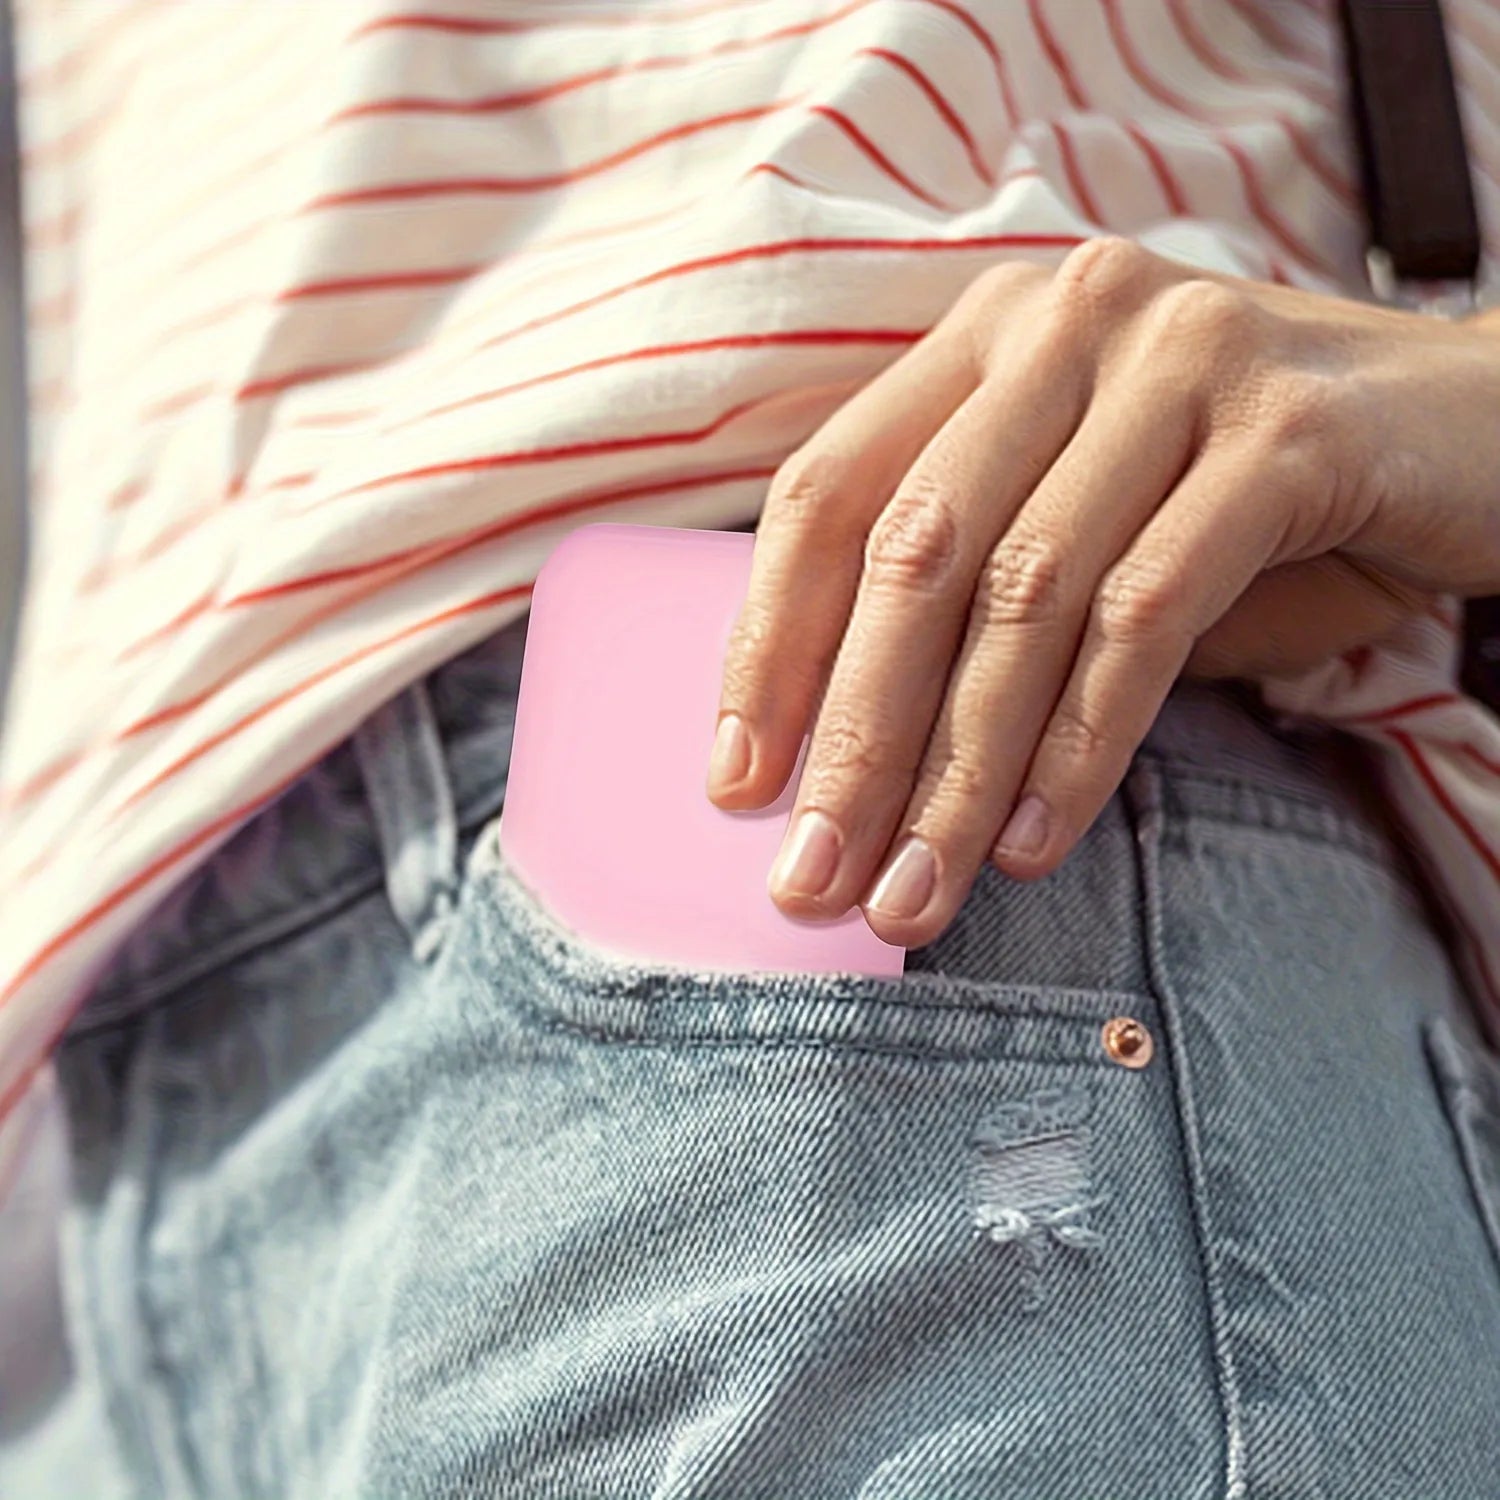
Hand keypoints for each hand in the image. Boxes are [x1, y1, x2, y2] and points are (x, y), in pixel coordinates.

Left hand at [705, 237, 1499, 948]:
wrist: (1475, 435)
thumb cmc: (1247, 498)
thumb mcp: (1083, 521)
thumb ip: (975, 598)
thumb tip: (844, 759)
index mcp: (989, 336)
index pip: (831, 494)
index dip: (768, 645)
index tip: (737, 782)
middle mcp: (1067, 322)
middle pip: (913, 555)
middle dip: (852, 738)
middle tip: (811, 875)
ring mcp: (1178, 361)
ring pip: (1023, 598)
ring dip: (957, 773)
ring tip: (914, 893)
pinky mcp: (1284, 432)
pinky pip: (1145, 617)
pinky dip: (1078, 745)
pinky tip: (1034, 842)